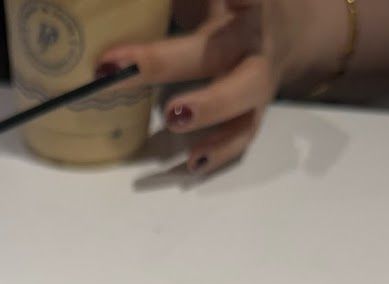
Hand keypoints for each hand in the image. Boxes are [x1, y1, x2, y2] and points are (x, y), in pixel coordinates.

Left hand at [98, 0, 305, 175]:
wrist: (284, 36)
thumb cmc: (229, 10)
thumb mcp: (204, 3)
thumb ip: (171, 5)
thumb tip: (104, 10)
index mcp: (244, 6)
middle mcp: (252, 42)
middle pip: (215, 51)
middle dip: (165, 61)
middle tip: (124, 70)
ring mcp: (257, 82)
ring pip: (242, 97)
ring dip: (209, 109)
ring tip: (172, 120)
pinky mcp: (254, 114)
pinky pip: (241, 136)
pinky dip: (218, 152)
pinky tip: (192, 163)